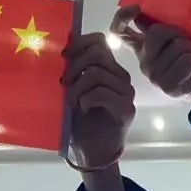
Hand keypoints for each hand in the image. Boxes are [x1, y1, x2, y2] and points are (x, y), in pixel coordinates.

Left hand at [62, 33, 134, 167]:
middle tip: (64, 84)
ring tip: (73, 101)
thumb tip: (63, 40)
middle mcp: (120, 75)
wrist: (90, 150)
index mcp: (108, 66)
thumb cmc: (79, 117)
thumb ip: (73, 66)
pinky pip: (102, 92)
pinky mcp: (127, 109)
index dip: (79, 43)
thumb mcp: (72, 86)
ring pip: (97, 73)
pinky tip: (83, 108)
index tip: (63, 55)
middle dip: (75, 67)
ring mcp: (126, 92)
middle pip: (98, 54)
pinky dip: (86, 99)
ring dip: (78, 87)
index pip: (99, 40)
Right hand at [111, 6, 190, 113]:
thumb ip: (158, 27)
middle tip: (189, 44)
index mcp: (142, 47)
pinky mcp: (167, 85)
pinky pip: (186, 60)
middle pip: (156, 32)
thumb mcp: (175, 38)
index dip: (121, 17)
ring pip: (176, 46)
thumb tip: (141, 12)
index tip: (137, 8)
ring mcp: (153, 75)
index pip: (119, 32)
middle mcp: (143, 61)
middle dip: (179, 33)